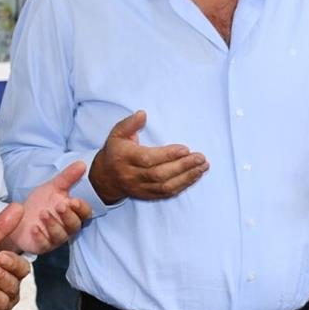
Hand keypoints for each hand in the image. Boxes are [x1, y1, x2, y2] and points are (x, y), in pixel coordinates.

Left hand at [8, 160, 91, 254]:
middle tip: (60, 205)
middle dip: (68, 215)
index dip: (81, 208)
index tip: (73, 200)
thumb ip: (68, 177)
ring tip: (44, 213)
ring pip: (61, 235)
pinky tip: (34, 228)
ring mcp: (55, 238)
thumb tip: (82, 163)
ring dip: (53, 225)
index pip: (84, 213)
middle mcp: (67, 227)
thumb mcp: (52, 187)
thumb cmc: (40, 203)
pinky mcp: (42, 246)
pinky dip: (40, 237)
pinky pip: (44, 244)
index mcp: (72, 212)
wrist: (18, 217)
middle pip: (74, 225)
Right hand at [89, 110, 207, 205]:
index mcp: (125, 158)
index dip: (167, 155)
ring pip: (165, 186)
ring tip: (202, 167)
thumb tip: (142, 114)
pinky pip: (167, 193)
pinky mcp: (147, 195)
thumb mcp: (117, 133)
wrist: (106, 177)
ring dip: (187, 177)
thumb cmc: (117, 151)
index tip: (185, 149)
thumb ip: (130, 123)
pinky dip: (183, 185)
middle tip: (200, 158)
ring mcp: (140, 187)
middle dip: (182, 167)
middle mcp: (132, 175)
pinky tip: (195, 176)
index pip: (147, 159)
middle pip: (159, 174)